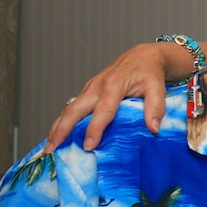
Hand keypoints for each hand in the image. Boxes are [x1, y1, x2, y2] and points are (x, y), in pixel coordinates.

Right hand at [44, 43, 169, 152]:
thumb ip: (156, 107)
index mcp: (114, 85)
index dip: (95, 129)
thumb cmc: (150, 73)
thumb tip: (153, 128)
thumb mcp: (158, 87)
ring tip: (49, 147)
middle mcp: (97, 86)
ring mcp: (90, 88)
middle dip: (62, 129)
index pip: (103, 110)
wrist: (143, 56)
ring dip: (57, 127)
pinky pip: (72, 106)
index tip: (89, 146)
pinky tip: (58, 134)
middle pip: (75, 109)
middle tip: (52, 149)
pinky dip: (63, 121)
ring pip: (69, 108)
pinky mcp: (88, 91)